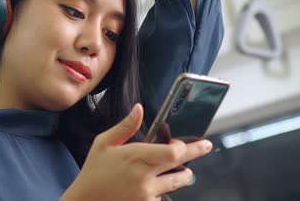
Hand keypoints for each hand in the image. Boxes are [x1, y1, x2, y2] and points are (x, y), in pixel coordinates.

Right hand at [61, 103, 212, 200]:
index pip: (173, 152)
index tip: (184, 141)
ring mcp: (146, 194)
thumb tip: (139, 108)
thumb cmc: (94, 171)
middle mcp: (144, 177)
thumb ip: (125, 127)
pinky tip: (158, 184)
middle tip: (205, 146)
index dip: (184, 146)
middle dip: (195, 154)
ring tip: (183, 169)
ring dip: (183, 175)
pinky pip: (165, 196)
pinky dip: (165, 189)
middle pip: (181, 166)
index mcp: (135, 157)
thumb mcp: (104, 143)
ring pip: (177, 183)